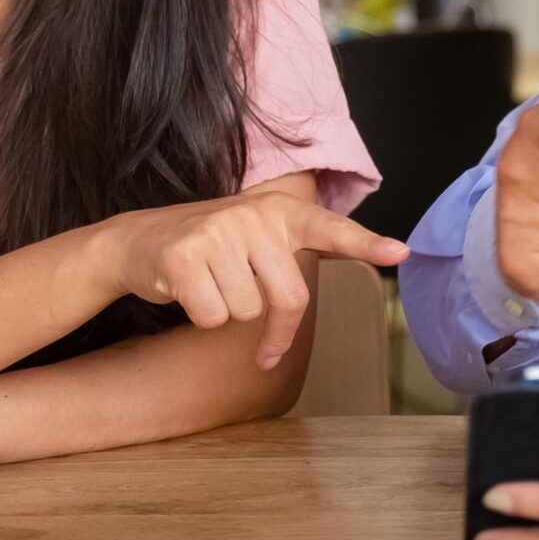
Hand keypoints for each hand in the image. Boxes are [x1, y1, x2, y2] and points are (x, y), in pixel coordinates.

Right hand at [104, 191, 406, 368]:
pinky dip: (200, 315)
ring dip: (226, 310)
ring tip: (208, 282)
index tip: (400, 252)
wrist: (138, 241)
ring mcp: (218, 232)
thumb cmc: (212, 249)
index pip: (332, 230)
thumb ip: (302, 253)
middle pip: (289, 299)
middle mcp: (254, 216)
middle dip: (272, 326)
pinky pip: (213, 317)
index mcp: (281, 213)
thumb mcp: (260, 239)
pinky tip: (186, 288)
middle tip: (240, 304)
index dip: (366, 244)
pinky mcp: (184, 256)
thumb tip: (373, 256)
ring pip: (247, 313)